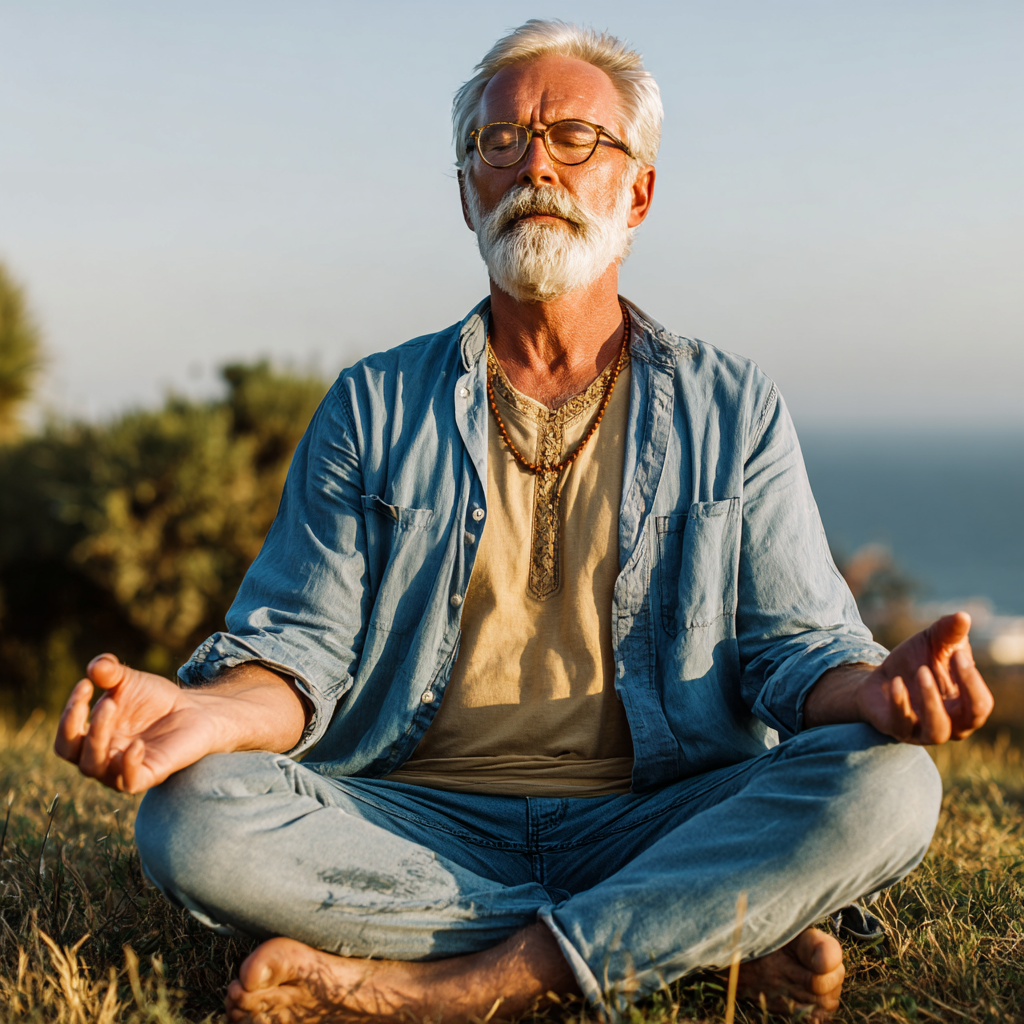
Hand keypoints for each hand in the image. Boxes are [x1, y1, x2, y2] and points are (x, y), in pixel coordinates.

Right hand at [54, 654, 307, 792]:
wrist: (195, 711)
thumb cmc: (156, 700)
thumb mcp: (130, 680)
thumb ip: (111, 672)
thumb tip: (96, 666)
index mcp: (92, 739)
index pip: (66, 737)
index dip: (68, 714)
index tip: (85, 683)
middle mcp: (103, 758)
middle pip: (72, 753)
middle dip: (78, 726)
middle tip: (104, 698)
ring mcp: (123, 769)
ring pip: (94, 768)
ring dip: (98, 737)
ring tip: (113, 704)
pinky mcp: (148, 775)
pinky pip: (128, 781)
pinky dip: (127, 764)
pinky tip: (137, 744)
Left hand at [857, 612, 992, 743]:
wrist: (877, 679)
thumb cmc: (914, 663)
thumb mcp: (931, 643)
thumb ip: (948, 632)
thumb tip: (963, 616)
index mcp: (965, 706)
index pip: (982, 702)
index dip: (973, 678)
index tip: (958, 652)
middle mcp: (951, 725)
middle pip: (971, 719)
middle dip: (966, 688)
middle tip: (953, 656)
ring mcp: (923, 731)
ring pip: (937, 730)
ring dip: (931, 699)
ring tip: (921, 671)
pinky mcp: (896, 730)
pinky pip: (901, 723)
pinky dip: (900, 702)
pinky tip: (896, 681)